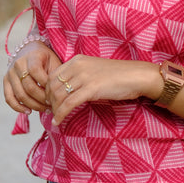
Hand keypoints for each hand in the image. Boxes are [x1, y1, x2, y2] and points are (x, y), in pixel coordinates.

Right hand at [3, 43, 61, 115]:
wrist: (30, 51)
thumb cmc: (46, 59)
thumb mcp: (53, 62)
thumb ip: (55, 76)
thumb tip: (59, 95)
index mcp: (32, 56)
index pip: (36, 72)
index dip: (46, 85)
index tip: (56, 93)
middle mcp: (18, 64)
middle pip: (29, 86)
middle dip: (42, 99)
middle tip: (52, 105)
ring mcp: (10, 73)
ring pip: (20, 94)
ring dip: (33, 105)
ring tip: (45, 109)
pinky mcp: (6, 81)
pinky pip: (9, 98)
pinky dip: (18, 107)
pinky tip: (29, 111)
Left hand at [46, 55, 161, 125]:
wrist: (136, 76)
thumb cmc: (118, 75)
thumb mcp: (94, 70)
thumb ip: (79, 76)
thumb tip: (67, 91)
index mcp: (77, 60)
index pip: (52, 75)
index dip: (47, 90)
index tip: (50, 101)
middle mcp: (78, 66)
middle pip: (52, 86)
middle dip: (48, 101)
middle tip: (51, 112)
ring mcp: (84, 77)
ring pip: (59, 95)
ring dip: (54, 109)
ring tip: (55, 117)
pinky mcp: (91, 89)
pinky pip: (69, 104)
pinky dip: (61, 114)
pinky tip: (58, 122)